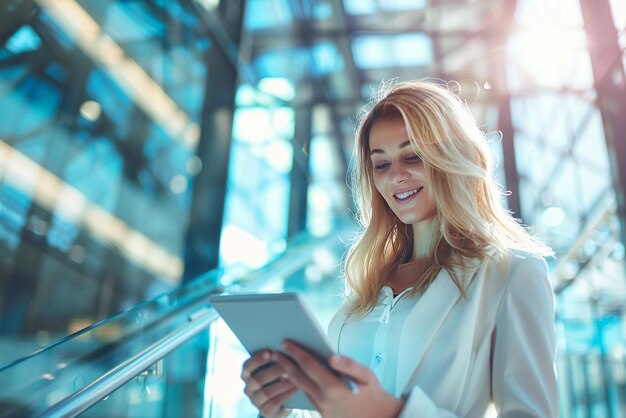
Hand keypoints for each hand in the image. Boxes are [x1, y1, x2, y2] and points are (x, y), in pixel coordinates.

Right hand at [241, 350, 298, 417]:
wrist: (284, 400)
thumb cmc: (279, 376)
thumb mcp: (274, 366)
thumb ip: (275, 358)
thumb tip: (286, 346)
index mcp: (247, 375)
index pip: (247, 366)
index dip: (257, 359)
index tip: (270, 351)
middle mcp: (248, 389)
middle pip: (257, 380)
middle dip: (273, 371)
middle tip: (287, 365)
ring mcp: (256, 401)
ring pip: (265, 392)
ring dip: (281, 384)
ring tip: (294, 377)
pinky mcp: (265, 412)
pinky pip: (274, 403)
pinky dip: (286, 394)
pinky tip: (296, 387)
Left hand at [276, 341, 404, 417]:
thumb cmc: (373, 393)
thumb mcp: (368, 376)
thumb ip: (349, 365)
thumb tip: (332, 356)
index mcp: (334, 388)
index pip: (309, 366)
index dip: (295, 352)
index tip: (285, 342)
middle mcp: (324, 399)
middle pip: (298, 377)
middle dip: (284, 363)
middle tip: (273, 351)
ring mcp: (321, 408)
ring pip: (300, 387)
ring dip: (288, 373)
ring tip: (279, 360)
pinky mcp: (320, 413)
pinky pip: (305, 395)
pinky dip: (298, 383)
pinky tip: (293, 374)